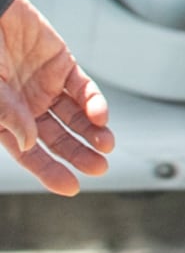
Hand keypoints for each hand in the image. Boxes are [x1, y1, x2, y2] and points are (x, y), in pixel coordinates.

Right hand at [0, 0, 113, 194]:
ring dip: (92, 132)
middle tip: (99, 169)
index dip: (48, 170)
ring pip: (75, 117)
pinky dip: (94, 103)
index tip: (71, 187)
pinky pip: (83, 89)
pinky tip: (100, 116)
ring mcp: (45, 86)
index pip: (27, 151)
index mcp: (4, 116)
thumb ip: (6, 113)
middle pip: (57, 137)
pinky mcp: (62, 65)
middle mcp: (25, 105)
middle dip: (78, 154)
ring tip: (106, 146)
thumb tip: (29, 143)